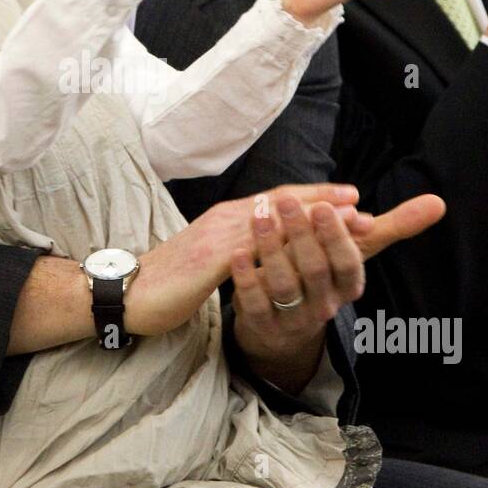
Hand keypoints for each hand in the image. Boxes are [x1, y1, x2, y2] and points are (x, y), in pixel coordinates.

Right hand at [126, 183, 361, 336]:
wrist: (128, 291)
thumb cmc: (170, 278)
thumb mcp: (211, 257)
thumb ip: (237, 245)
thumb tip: (264, 244)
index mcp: (228, 219)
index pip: (278, 200)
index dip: (315, 197)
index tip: (349, 197)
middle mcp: (226, 219)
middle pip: (282, 203)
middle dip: (323, 203)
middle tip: (359, 203)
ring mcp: (218, 237)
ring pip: (273, 221)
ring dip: (313, 219)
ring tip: (345, 220)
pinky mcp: (210, 259)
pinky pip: (254, 250)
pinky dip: (284, 246)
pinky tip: (306, 251)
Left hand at [229, 191, 446, 388]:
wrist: (285, 326)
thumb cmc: (324, 274)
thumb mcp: (358, 251)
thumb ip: (395, 226)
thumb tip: (440, 202)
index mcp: (349, 286)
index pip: (347, 263)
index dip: (337, 237)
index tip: (327, 206)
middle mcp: (326, 305)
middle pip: (314, 270)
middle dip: (300, 233)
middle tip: (284, 200)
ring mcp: (294, 319)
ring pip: (283, 285)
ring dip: (269, 248)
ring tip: (257, 216)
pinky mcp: (264, 326)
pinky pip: (255, 304)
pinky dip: (245, 278)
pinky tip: (235, 252)